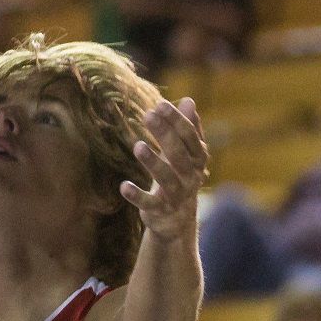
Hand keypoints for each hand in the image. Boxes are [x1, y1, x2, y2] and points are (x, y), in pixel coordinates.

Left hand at [121, 98, 208, 239]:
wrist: (177, 220)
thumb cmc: (179, 176)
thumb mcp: (184, 153)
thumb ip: (187, 128)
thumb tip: (189, 100)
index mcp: (197, 161)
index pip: (191, 138)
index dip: (177, 121)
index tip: (160, 104)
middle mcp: (190, 178)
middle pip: (179, 155)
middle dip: (165, 134)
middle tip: (148, 115)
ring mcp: (176, 196)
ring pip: (167, 180)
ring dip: (153, 163)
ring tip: (138, 146)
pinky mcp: (159, 211)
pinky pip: (149, 204)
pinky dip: (137, 195)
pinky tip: (123, 186)